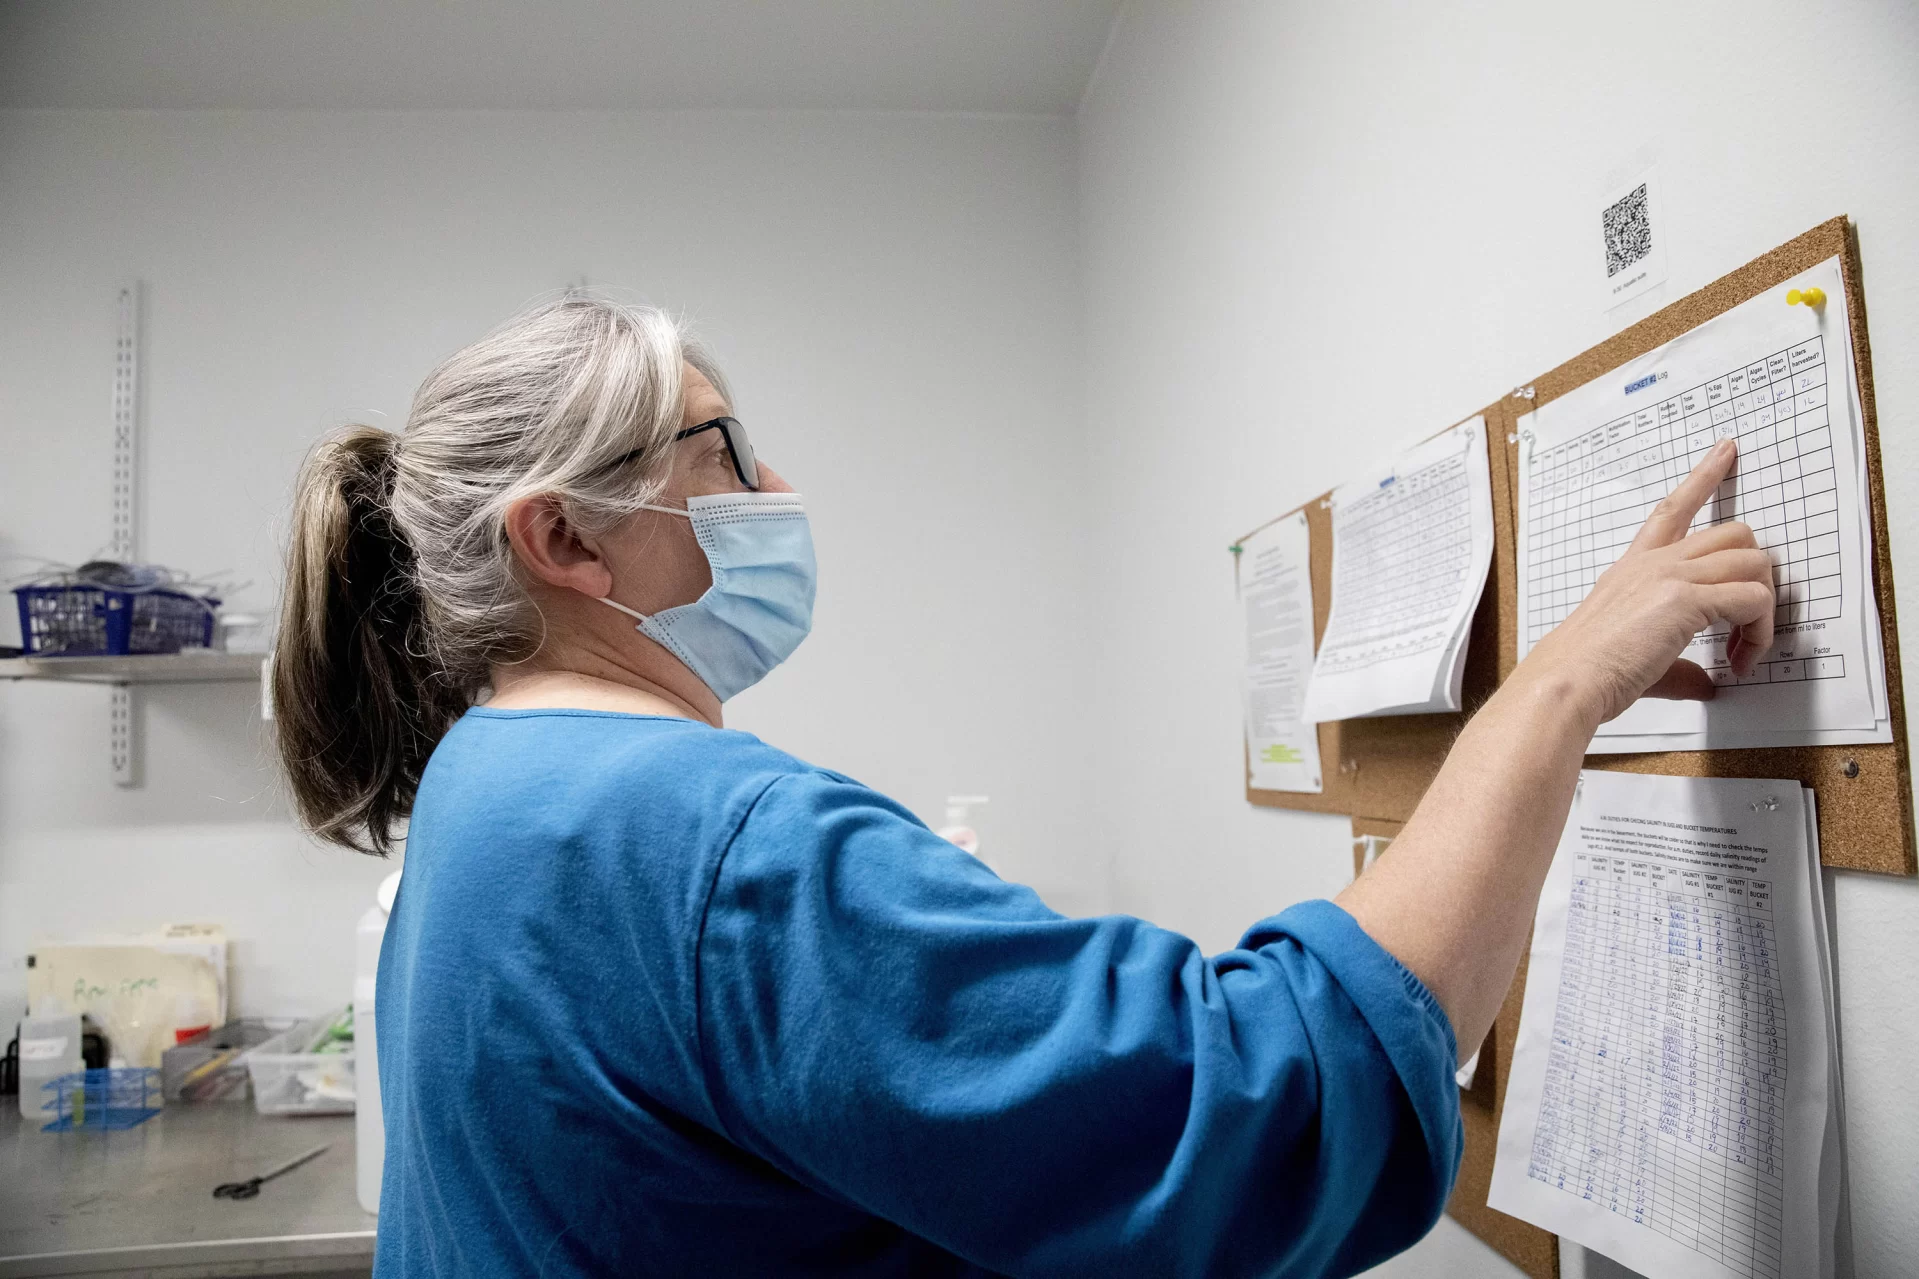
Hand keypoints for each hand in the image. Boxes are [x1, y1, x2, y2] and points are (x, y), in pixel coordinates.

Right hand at [1521, 437, 1774, 726]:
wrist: (1567, 679)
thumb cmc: (1586, 670)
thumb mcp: (1636, 656)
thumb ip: (1679, 666)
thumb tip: (1706, 683)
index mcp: (1635, 568)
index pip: (1673, 510)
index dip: (1704, 476)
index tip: (1725, 451)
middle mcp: (1654, 563)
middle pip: (1735, 533)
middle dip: (1756, 574)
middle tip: (1749, 619)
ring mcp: (1670, 575)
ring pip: (1753, 561)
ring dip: (1762, 608)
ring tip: (1745, 648)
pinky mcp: (1686, 599)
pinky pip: (1753, 599)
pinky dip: (1758, 633)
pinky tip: (1739, 660)